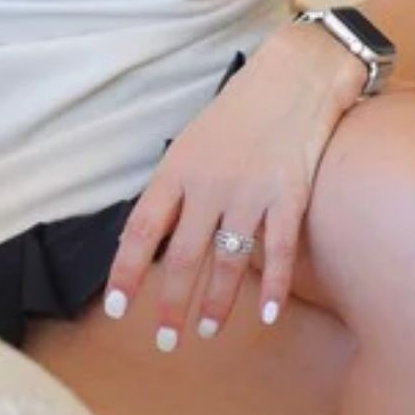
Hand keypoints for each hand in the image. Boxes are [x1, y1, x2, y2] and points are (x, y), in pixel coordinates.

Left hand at [102, 21, 367, 347]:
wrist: (296, 74)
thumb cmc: (241, 108)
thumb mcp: (194, 140)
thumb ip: (176, 187)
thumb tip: (153, 234)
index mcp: (178, 168)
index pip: (143, 230)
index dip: (128, 272)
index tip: (118, 308)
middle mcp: (210, 185)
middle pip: (184, 258)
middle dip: (171, 304)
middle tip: (164, 340)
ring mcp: (251, 193)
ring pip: (229, 263)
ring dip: (217, 304)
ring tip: (208, 330)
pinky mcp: (289, 196)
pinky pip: (279, 253)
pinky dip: (274, 288)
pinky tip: (268, 316)